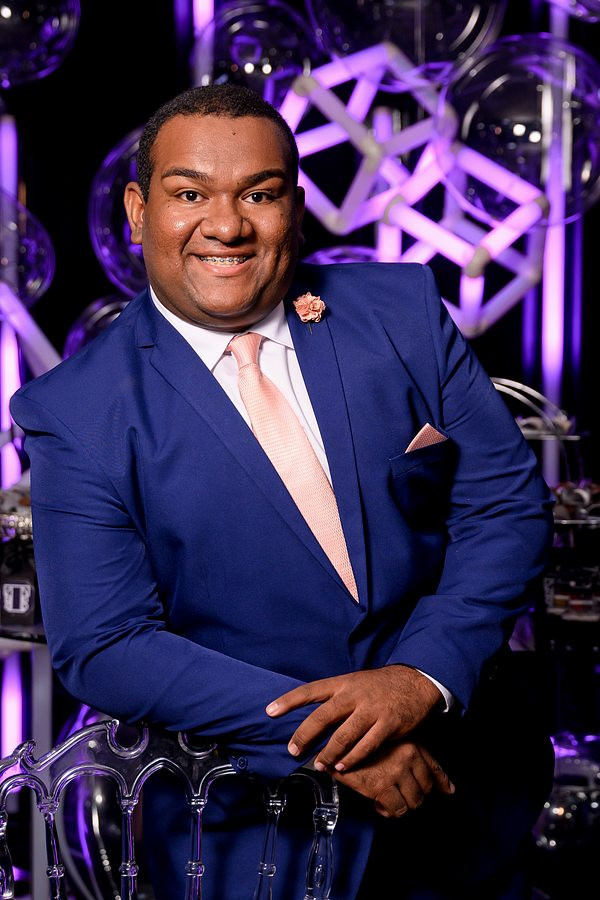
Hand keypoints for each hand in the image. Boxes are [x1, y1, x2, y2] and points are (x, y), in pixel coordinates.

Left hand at [266, 665, 441, 771]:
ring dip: (328, 753)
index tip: (269, 711)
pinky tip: (343, 767)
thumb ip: (335, 698)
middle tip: (293, 749)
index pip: (310, 690)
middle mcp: (354, 695)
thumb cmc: (378, 686)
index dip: (289, 700)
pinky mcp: (388, 724)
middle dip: (305, 735)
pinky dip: (353, 758)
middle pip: (323, 716)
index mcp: (342, 683)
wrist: (414, 682)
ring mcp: (371, 709)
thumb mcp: (354, 683)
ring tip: (319, 765)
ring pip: (343, 735)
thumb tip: (309, 717)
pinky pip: (367, 745)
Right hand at [333, 740, 454, 817]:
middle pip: (425, 790)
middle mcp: (408, 757)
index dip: (441, 783)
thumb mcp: (389, 742)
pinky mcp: (382, 786)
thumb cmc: (361, 743)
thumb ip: (411, 756)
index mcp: (412, 745)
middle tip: (397, 795)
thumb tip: (446, 787)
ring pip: (413, 802)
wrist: (334, 745)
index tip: (448, 791)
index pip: (435, 769)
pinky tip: (378, 804)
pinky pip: (397, 809)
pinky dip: (389, 811)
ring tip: (387, 800)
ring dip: (401, 805)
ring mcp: (396, 771)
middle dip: (412, 796)